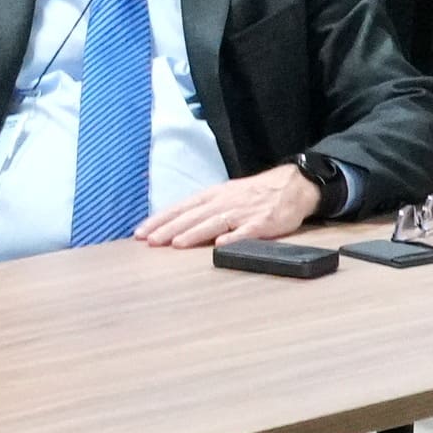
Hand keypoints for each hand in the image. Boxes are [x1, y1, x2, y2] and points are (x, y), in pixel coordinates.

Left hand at [133, 170, 321, 250]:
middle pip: (192, 216)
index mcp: (213, 196)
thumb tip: (175, 225)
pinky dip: (233, 238)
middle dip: (169, 229)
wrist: (292, 186)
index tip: (140, 232)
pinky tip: (221, 246)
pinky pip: (246, 231)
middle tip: (149, 241)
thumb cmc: (254, 194)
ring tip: (176, 244)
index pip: (180, 208)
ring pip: (213, 223)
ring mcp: (243, 212)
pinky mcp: (262, 223)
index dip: (160, 220)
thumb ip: (203, 210)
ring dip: (194, 233)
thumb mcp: (225, 195)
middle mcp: (224, 202)